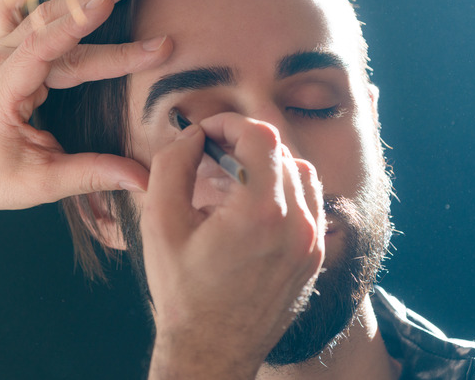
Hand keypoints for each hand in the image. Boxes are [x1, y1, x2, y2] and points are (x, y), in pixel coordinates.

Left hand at [0, 0, 171, 213]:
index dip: (77, 24)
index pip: (42, 48)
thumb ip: (92, 174)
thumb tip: (143, 179)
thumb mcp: (40, 184)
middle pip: (51, 26)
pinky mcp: (5, 59)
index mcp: (2, 91)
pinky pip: (22, 20)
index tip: (109, 2)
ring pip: (43, 19)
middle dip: (96, 7)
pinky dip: (41, 3)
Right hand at [142, 113, 325, 378]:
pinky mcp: (314, 259)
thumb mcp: (160, 222)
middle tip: (212, 156)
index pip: (261, 136)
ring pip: (302, 175)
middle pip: (282, 152)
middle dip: (245, 144)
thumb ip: (172, 164)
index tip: (206, 134)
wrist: (211, 350)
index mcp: (261, 213)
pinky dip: (285, 193)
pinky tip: (254, 209)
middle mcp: (298, 225)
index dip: (229, 124)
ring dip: (269, 166)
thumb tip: (193, 136)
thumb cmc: (182, 291)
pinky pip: (310, 206)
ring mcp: (312, 244)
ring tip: (234, 182)